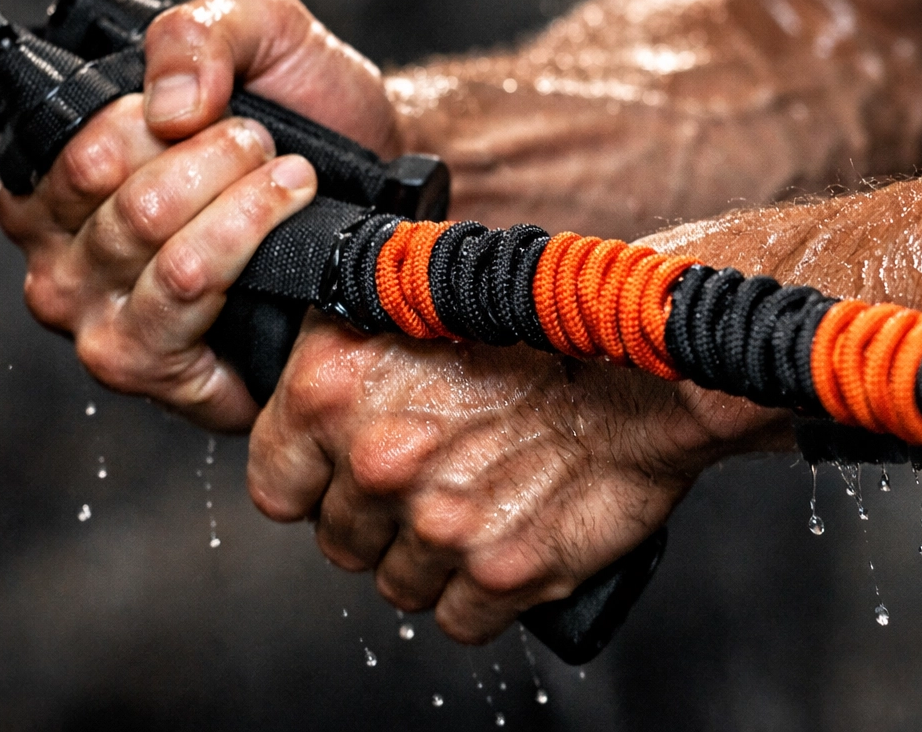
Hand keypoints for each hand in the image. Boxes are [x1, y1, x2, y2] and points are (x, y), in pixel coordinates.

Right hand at [0, 0, 397, 430]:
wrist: (369, 174)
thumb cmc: (296, 107)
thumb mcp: (253, 26)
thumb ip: (196, 34)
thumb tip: (170, 105)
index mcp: (52, 178)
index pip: (72, 153)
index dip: (151, 122)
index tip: (217, 109)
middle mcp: (59, 256)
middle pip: (121, 204)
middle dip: (213, 161)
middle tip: (260, 143)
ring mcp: (101, 321)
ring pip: (162, 258)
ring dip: (241, 207)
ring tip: (287, 178)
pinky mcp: (155, 370)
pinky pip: (179, 317)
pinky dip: (242, 256)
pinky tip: (281, 227)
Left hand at [248, 316, 789, 641]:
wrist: (646, 364)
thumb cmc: (540, 327)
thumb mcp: (415, 301)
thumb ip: (346, 350)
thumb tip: (307, 394)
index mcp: (330, 387)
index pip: (275, 486)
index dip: (315, 482)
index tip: (345, 473)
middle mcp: (375, 459)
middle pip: (340, 541)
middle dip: (381, 518)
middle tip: (437, 474)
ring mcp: (436, 522)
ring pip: (397, 585)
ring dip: (432, 558)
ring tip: (481, 500)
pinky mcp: (498, 572)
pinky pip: (457, 620)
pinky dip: (481, 593)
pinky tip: (506, 537)